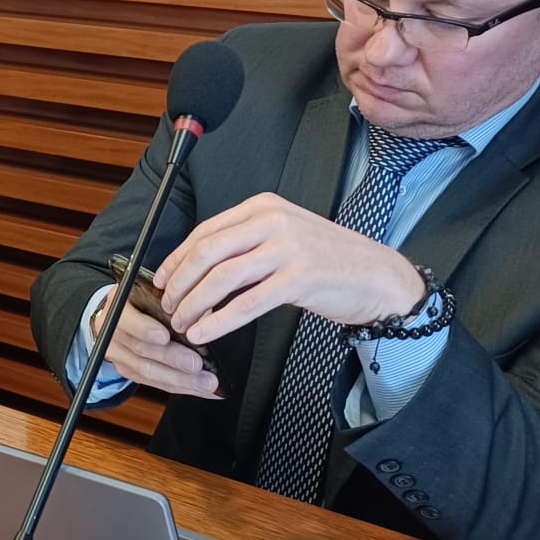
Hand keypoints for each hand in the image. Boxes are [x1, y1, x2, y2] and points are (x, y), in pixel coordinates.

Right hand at [90, 293, 220, 398]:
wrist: (121, 310)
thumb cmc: (144, 297)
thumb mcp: (155, 290)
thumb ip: (175, 300)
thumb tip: (203, 314)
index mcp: (118, 304)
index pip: (126, 319)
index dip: (145, 329)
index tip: (165, 336)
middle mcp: (112, 331)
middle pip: (141, 349)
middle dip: (172, 359)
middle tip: (196, 364)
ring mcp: (118, 353)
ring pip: (147, 371)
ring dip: (180, 379)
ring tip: (205, 382)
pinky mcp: (126, 370)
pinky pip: (153, 382)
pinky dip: (179, 386)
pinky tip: (199, 388)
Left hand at [154, 192, 426, 345]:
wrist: (378, 276)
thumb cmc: (328, 260)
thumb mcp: (284, 235)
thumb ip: (246, 242)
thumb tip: (198, 265)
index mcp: (264, 207)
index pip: (206, 232)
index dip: (177, 259)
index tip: (161, 280)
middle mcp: (273, 222)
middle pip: (207, 253)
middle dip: (179, 283)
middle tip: (168, 306)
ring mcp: (287, 249)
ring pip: (222, 278)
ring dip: (194, 304)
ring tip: (182, 323)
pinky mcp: (300, 278)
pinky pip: (247, 303)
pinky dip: (219, 320)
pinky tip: (204, 332)